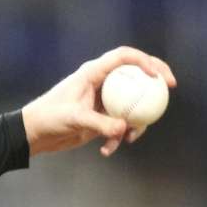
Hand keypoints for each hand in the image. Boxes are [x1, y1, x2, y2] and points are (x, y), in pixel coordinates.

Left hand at [22, 46, 176, 157]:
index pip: (123, 57)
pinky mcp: (102, 117)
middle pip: (135, 73)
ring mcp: (103, 100)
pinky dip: (117, 137)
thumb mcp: (74, 119)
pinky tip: (107, 150)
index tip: (157, 75)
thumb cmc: (48, 118)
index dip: (144, 60)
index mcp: (92, 72)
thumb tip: (124, 129)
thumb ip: (100, 123)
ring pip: (132, 103)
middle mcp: (100, 82)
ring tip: (129, 137)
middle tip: (170, 87)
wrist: (35, 134)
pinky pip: (120, 124)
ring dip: (136, 121)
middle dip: (155, 77)